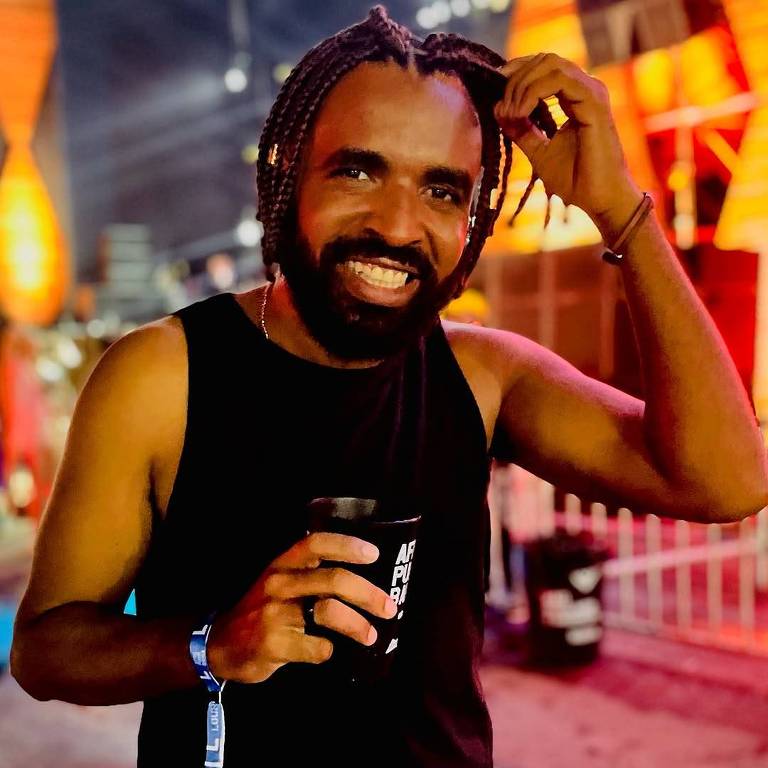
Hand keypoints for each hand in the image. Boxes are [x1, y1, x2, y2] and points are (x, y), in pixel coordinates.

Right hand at [206, 532, 397, 683]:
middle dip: (368, 594)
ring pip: (329, 612)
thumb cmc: (261, 609)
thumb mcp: (279, 581)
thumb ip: (311, 575)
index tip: (374, 554)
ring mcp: (275, 614)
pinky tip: (327, 651)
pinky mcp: (273, 644)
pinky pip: (317, 648)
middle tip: (390, 606)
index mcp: (283, 564)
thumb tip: (363, 581)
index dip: (347, 546)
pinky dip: (329, 651)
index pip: (316, 544)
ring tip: (371, 634)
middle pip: (332, 580)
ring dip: (357, 625)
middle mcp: (279, 583)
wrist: (219, 645)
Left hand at [494, 53, 640, 222]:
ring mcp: (592, 92)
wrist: (599, 199)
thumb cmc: (576, 180)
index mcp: (575, 96)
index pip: (544, 66)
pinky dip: (533, 93)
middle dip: (516, 79)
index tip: (497, 92)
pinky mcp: (593, 102)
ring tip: (511, 114)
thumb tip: (499, 110)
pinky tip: (521, 113)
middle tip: (502, 108)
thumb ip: (521, 130)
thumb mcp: (538, 151)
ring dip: (522, 86)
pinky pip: (558, 81)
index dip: (518, 71)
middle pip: (545, 60)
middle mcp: (586, 88)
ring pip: (550, 64)